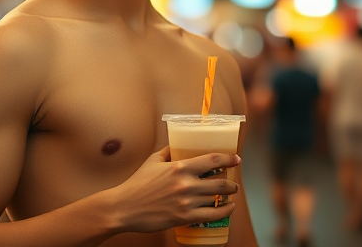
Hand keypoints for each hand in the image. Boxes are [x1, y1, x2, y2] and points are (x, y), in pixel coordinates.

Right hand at [106, 146, 240, 233]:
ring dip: (228, 197)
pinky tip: (227, 209)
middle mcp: (186, 183)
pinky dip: (223, 212)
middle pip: (220, 182)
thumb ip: (167, 152)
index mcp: (179, 167)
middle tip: (234, 184)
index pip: (212, 160)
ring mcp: (186, 201)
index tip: (237, 159)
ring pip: (217, 198)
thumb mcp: (152, 161)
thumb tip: (177, 144)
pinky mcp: (184, 217)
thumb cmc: (137, 184)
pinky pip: (211, 215)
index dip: (229, 159)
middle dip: (231, 184)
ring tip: (230, 196)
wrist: (124, 207)